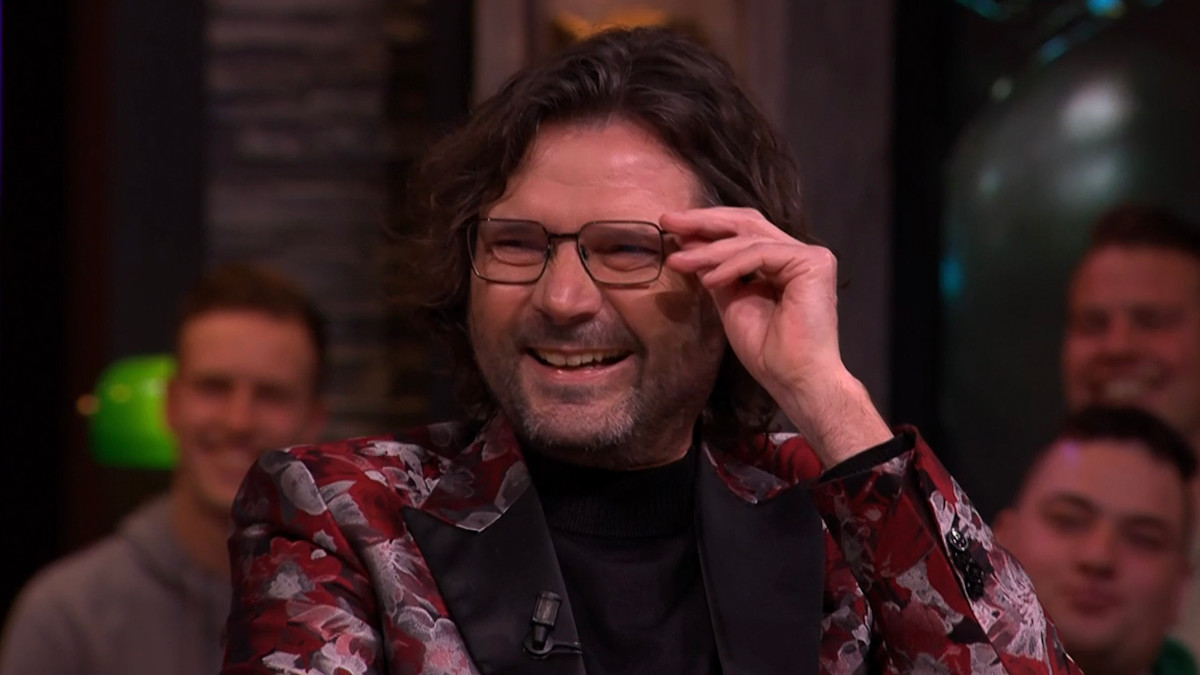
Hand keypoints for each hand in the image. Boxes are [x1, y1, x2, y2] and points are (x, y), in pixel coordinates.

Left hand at [662, 207, 890, 465]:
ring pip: (749, 238)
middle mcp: (798, 253)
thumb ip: (718, 273)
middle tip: (667, 220)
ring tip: (678, 260)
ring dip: (709, 249)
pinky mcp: (814, 262)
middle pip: (746, 224)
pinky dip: (731, 266)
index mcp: (782, 262)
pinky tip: (708, 278)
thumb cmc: (768, 352)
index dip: (706, 228)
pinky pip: (761, 255)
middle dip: (704, 222)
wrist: (795, 379)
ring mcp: (809, 256)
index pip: (742, 233)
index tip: (670, 229)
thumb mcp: (732, 303)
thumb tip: (690, 248)